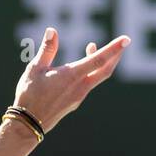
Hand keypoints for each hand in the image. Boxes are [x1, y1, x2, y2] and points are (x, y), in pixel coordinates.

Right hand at [12, 28, 129, 132]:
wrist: (29, 124)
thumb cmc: (29, 95)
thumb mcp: (35, 69)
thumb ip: (47, 49)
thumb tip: (52, 31)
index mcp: (71, 76)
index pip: (98, 60)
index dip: (113, 49)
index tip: (126, 40)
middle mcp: (80, 86)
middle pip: (106, 70)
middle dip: (115, 55)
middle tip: (123, 43)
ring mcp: (79, 96)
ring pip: (97, 77)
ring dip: (99, 62)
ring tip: (91, 47)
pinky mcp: (75, 101)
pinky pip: (88, 84)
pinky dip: (90, 72)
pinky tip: (80, 68)